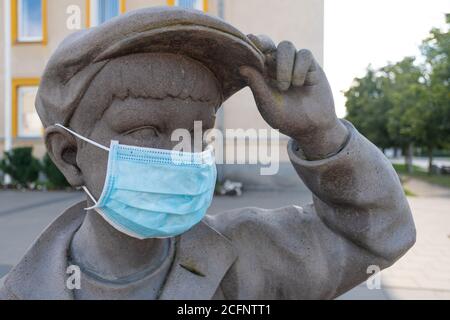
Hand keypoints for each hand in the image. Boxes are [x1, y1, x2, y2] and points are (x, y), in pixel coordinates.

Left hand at [240, 35, 347, 159]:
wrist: (314, 127)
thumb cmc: (287, 119)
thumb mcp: (268, 105)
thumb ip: (257, 86)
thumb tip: (242, 68)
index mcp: (262, 75)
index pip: (254, 53)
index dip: (249, 45)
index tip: (247, 41)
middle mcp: (276, 66)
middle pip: (268, 43)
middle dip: (264, 46)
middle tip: (261, 53)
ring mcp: (294, 63)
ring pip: (286, 46)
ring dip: (285, 65)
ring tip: (288, 86)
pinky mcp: (311, 65)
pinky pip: (304, 55)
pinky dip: (302, 69)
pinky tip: (306, 84)